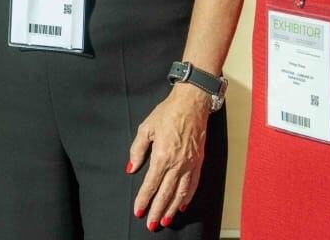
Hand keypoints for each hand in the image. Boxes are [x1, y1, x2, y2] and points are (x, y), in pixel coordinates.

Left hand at [126, 86, 210, 229]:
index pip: (151, 184)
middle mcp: (178, 164)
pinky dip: (187, 197)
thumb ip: (137, 150)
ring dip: (172, 208)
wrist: (191, 104)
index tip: (138, 211)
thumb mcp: (146, 128)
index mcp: (162, 156)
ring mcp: (190, 164)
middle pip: (166, 193)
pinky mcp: (199, 162)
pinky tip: (181, 205)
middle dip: (157, 210)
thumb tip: (131, 168)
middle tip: (151, 224)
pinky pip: (193, 184)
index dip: (144, 199)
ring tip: (166, 220)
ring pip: (181, 193)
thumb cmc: (167, 113)